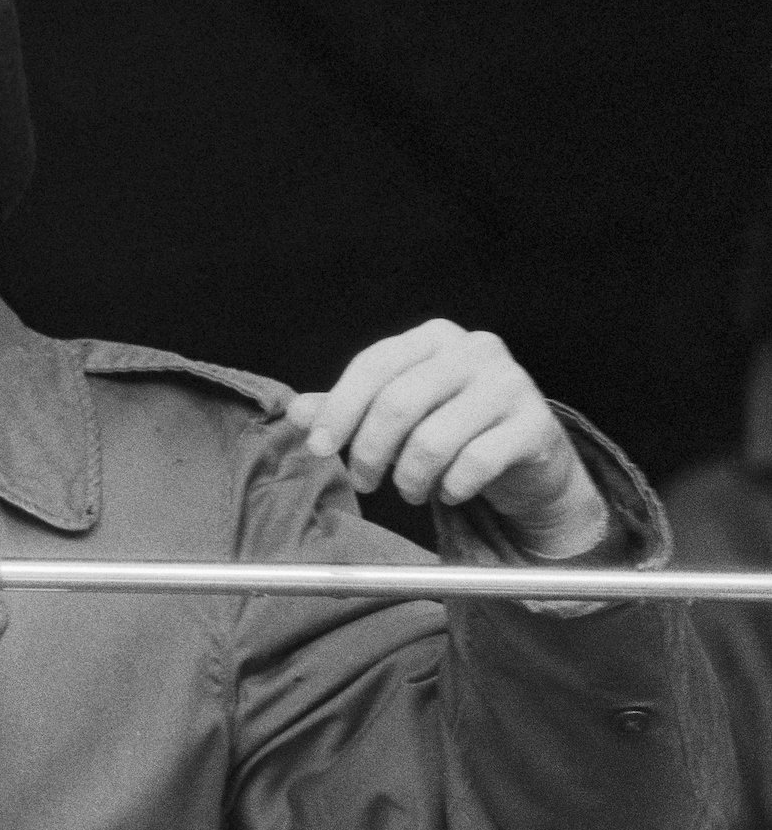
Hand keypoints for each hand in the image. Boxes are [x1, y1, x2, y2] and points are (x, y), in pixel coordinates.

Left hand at [286, 318, 607, 558]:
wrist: (528, 456)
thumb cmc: (452, 426)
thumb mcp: (396, 413)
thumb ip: (346, 409)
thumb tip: (295, 413)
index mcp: (433, 338)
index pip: (372, 366)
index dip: (339, 410)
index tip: (318, 449)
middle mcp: (474, 350)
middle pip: (398, 404)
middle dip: (370, 453)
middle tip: (365, 483)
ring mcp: (510, 384)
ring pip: (433, 441)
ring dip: (409, 479)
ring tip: (410, 490)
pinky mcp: (535, 425)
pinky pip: (475, 464)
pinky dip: (451, 488)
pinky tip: (450, 492)